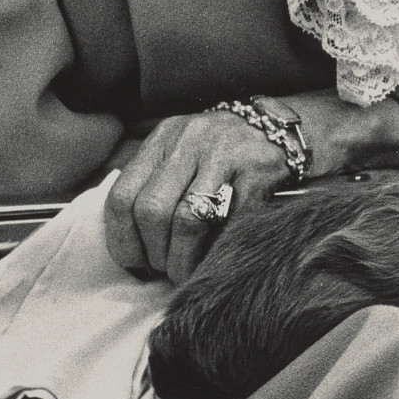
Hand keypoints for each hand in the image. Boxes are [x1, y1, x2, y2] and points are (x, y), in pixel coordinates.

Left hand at [104, 111, 287, 284]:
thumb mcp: (180, 150)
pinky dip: (215, 250)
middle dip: (155, 252)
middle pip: (152, 210)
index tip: (135, 262)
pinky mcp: (255, 172)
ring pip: (187, 219)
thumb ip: (153, 184)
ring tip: (186, 270)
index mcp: (164, 137)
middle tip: (165, 268)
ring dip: (182, 259)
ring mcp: (224, 154)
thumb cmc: (219, 151)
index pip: (121, 196)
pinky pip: (227, 223)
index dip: (122, 240)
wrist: (277, 128)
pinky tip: (212, 257)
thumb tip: (131, 246)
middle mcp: (190, 140)